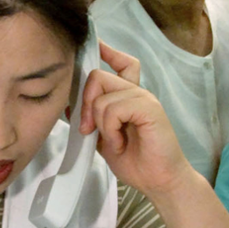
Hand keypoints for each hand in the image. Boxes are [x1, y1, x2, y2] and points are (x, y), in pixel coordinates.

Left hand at [80, 41, 191, 195]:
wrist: (158, 181)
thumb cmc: (135, 162)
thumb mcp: (104, 139)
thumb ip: (92, 120)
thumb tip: (69, 106)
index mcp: (128, 97)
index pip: (121, 62)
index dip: (106, 52)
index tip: (96, 46)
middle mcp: (136, 93)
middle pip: (98, 76)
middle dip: (85, 103)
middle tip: (88, 129)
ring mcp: (144, 99)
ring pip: (103, 96)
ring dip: (101, 124)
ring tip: (114, 142)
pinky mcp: (149, 109)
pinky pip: (115, 108)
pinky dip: (111, 129)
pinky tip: (120, 143)